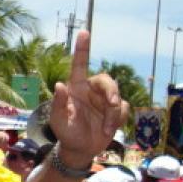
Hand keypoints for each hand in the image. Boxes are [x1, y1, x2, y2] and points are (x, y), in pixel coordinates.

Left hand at [49, 30, 128, 165]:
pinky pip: (123, 109)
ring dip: (113, 114)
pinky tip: (108, 130)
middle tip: (113, 104)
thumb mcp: (59, 120)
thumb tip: (59, 85)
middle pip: (107, 81)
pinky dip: (118, 120)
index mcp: (76, 88)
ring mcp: (104, 101)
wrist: (80, 149)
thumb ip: (59, 103)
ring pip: (117, 97)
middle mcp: (91, 90)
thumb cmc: (66, 132)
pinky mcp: (115, 111)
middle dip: (112, 91)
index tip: (84, 32)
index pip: (79, 65)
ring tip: (106, 129)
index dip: (82, 49)